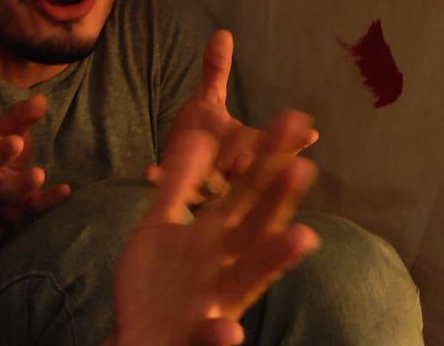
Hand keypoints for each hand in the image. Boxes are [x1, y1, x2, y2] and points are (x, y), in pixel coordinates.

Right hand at [0, 96, 71, 269]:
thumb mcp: (2, 133)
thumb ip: (19, 117)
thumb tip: (41, 100)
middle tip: (15, 142)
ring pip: (5, 193)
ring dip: (21, 184)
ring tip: (38, 173)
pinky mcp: (14, 212)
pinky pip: (32, 207)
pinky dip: (48, 200)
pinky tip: (65, 189)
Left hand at [108, 113, 320, 345]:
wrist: (139, 337)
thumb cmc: (156, 282)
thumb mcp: (161, 225)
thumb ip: (179, 184)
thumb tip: (198, 135)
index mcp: (216, 234)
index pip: (247, 189)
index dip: (267, 158)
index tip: (293, 119)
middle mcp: (226, 263)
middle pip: (257, 225)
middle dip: (278, 199)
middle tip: (303, 166)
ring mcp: (217, 301)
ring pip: (250, 278)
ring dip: (275, 258)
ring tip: (304, 236)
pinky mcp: (202, 336)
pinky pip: (213, 337)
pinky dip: (219, 335)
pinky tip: (228, 330)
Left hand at [148, 30, 315, 202]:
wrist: (171, 164)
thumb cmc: (200, 134)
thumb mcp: (208, 101)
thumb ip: (216, 71)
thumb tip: (222, 32)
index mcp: (246, 149)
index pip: (273, 146)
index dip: (291, 142)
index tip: (309, 133)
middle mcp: (232, 173)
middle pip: (249, 173)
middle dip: (254, 164)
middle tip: (258, 154)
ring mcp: (205, 186)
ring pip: (213, 185)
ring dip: (213, 179)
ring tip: (220, 169)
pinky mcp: (175, 192)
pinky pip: (167, 185)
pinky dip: (160, 177)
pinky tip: (149, 170)